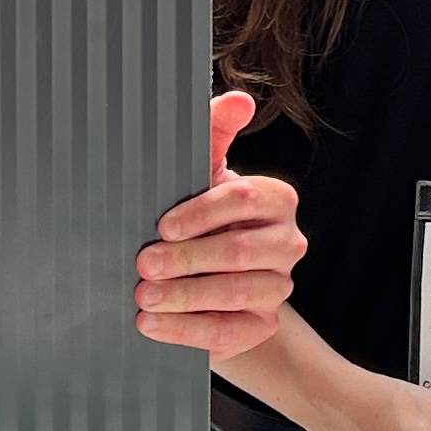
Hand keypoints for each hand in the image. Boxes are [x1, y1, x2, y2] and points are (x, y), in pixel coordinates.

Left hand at [135, 91, 307, 358]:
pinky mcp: (262, 326)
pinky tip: (152, 325)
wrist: (208, 284)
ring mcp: (279, 287)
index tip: (162, 225)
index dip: (201, 213)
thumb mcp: (203, 175)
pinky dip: (185, 330)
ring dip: (183, 296)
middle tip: (143, 264)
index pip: (245, 199)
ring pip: (236, 293)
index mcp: (276, 200)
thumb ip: (214, 134)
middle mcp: (287, 243)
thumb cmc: (202, 219)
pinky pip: (228, 331)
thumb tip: (238, 99)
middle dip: (187, 258)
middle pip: (240, 251)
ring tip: (143, 296)